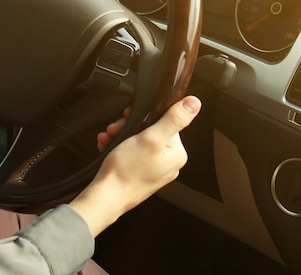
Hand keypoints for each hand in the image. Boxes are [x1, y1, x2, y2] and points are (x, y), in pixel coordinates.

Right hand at [70, 95, 200, 236]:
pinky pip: (131, 153)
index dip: (145, 118)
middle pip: (150, 131)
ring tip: (110, 139)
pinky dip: (118, 148)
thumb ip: (173, 119)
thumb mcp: (150, 138)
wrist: (106, 196)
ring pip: (137, 141)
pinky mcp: (139, 174)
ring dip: (121, 136)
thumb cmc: (126, 172)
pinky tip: (109, 147)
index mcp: (176, 154)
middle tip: (116, 130)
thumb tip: (194, 103)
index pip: (166, 123)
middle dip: (129, 127)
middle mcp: (168, 163)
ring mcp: (153, 170)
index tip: (130, 118)